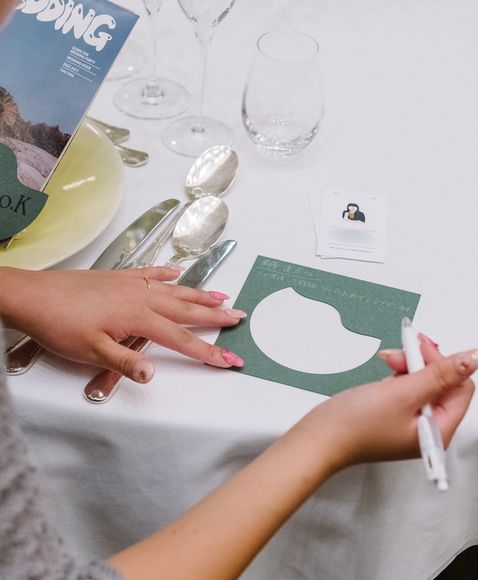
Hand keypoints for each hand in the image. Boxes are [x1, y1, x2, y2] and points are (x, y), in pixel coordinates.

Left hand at [0, 267, 245, 381]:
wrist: (33, 295)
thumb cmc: (60, 324)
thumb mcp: (90, 351)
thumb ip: (124, 363)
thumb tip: (153, 374)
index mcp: (139, 317)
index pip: (182, 339)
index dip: (208, 352)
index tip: (230, 360)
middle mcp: (142, 297)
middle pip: (188, 309)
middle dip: (217, 315)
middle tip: (240, 316)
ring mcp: (133, 284)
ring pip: (176, 289)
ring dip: (201, 294)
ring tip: (223, 296)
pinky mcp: (121, 277)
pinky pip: (152, 272)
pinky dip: (168, 272)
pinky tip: (179, 271)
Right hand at [295, 336, 477, 473]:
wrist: (320, 438)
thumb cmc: (358, 423)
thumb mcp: (403, 393)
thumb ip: (441, 373)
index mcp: (439, 430)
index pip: (461, 387)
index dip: (443, 364)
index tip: (420, 348)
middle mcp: (429, 428)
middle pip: (443, 383)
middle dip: (423, 362)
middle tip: (400, 353)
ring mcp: (411, 421)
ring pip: (424, 382)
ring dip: (409, 365)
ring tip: (387, 360)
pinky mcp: (394, 414)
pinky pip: (408, 388)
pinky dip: (399, 374)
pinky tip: (386, 369)